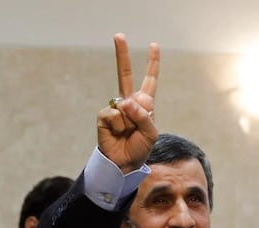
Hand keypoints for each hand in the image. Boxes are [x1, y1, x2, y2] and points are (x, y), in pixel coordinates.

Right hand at [97, 33, 158, 173]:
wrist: (124, 162)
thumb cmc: (140, 148)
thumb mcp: (151, 133)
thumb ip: (144, 116)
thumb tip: (126, 101)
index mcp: (145, 104)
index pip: (149, 81)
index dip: (152, 64)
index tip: (154, 46)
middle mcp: (129, 102)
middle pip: (124, 75)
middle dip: (121, 54)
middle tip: (119, 35)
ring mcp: (115, 107)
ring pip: (126, 106)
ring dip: (131, 123)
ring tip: (128, 134)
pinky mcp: (104, 116)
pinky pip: (115, 115)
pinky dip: (120, 126)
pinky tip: (118, 133)